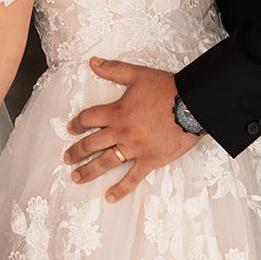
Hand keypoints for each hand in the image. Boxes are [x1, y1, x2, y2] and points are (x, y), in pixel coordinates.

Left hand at [65, 59, 195, 200]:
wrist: (193, 104)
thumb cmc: (167, 88)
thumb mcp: (138, 74)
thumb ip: (114, 70)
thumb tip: (93, 62)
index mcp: (117, 112)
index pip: (88, 118)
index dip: (76, 123)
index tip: (70, 129)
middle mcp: (122, 132)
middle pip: (91, 144)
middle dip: (76, 152)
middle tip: (67, 159)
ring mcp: (135, 148)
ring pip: (105, 163)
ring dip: (89, 171)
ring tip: (77, 178)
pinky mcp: (150, 160)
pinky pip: (132, 178)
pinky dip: (121, 189)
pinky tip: (110, 197)